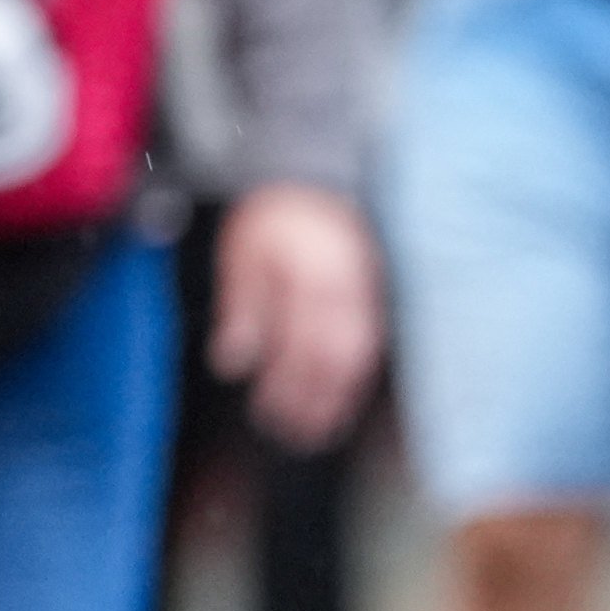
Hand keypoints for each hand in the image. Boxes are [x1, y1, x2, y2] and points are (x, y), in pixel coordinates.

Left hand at [210, 184, 384, 449]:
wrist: (314, 175)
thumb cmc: (271, 216)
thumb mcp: (242, 254)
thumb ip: (241, 308)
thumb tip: (232, 364)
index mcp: (306, 278)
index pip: (297, 346)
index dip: (285, 387)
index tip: (268, 414)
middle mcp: (343, 288)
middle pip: (332, 358)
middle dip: (316, 401)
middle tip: (297, 435)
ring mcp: (366, 289)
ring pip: (359, 354)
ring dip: (340, 395)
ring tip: (322, 429)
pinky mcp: (377, 290)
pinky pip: (374, 340)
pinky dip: (359, 372)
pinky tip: (344, 392)